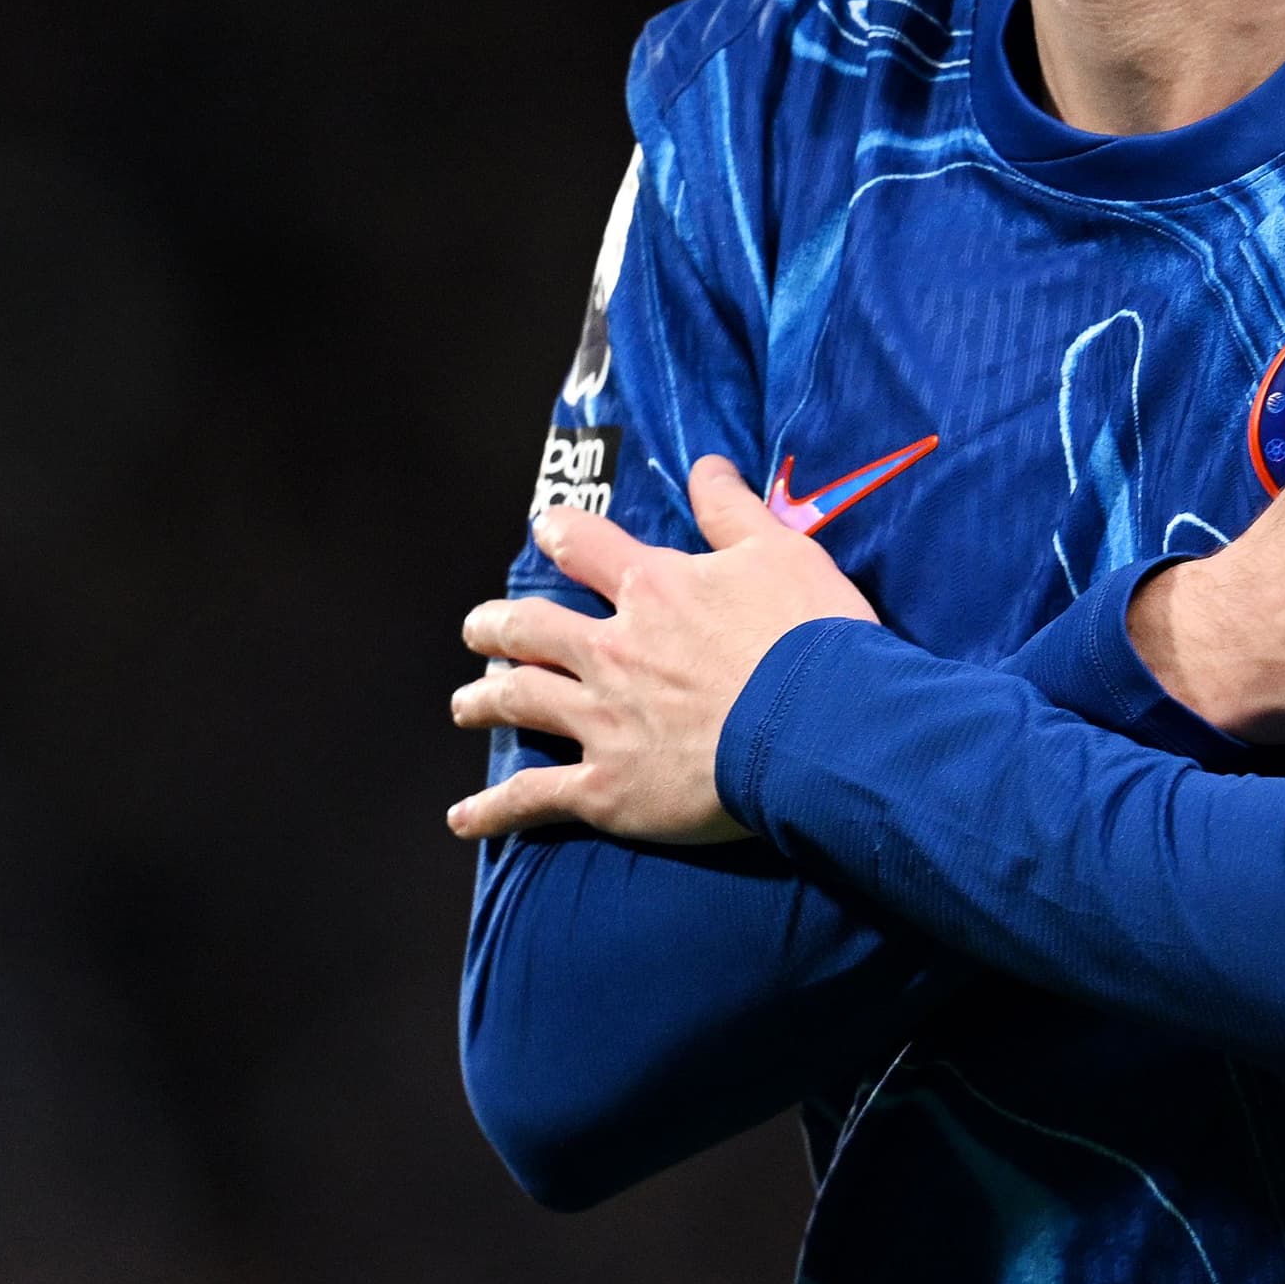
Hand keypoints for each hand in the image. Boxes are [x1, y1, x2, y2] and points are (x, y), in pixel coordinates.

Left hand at [444, 457, 878, 843]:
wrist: (820, 727)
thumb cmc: (810, 637)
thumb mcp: (781, 551)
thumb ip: (733, 509)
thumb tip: (706, 465)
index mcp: (651, 588)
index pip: (584, 546)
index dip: (560, 533)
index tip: (545, 531)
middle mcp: (612, 650)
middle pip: (531, 628)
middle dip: (496, 626)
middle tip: (478, 629)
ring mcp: (602, 721)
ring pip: (520, 702)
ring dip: (483, 701)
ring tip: (465, 704)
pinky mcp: (607, 789)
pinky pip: (534, 798)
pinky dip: (494, 809)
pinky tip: (463, 818)